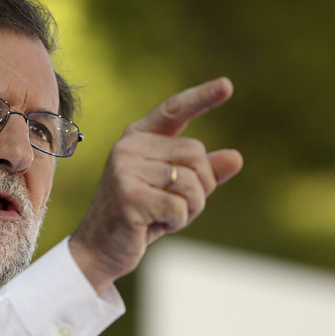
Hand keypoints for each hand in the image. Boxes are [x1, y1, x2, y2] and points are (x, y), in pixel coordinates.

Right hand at [69, 77, 243, 293]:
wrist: (98, 250)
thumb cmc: (138, 218)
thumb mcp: (173, 191)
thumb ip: (202, 173)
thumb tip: (236, 157)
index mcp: (137, 138)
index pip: (174, 110)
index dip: (202, 98)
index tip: (227, 85)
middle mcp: (128, 147)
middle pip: (196, 154)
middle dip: (201, 187)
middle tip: (177, 207)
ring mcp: (125, 170)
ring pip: (192, 183)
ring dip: (190, 209)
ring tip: (163, 217)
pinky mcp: (129, 196)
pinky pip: (180, 206)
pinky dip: (177, 222)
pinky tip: (154, 226)